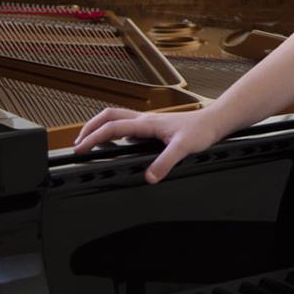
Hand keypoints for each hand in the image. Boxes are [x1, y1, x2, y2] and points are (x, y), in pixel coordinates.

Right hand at [71, 107, 227, 183]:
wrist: (214, 122)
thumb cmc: (201, 130)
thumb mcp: (183, 148)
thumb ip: (165, 162)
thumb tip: (149, 177)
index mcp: (147, 123)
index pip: (113, 128)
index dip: (93, 137)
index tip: (80, 148)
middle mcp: (145, 120)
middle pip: (109, 116)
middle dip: (90, 127)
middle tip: (78, 143)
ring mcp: (149, 122)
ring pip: (117, 118)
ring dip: (101, 127)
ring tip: (91, 141)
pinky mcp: (154, 127)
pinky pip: (128, 126)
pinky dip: (115, 132)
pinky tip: (117, 145)